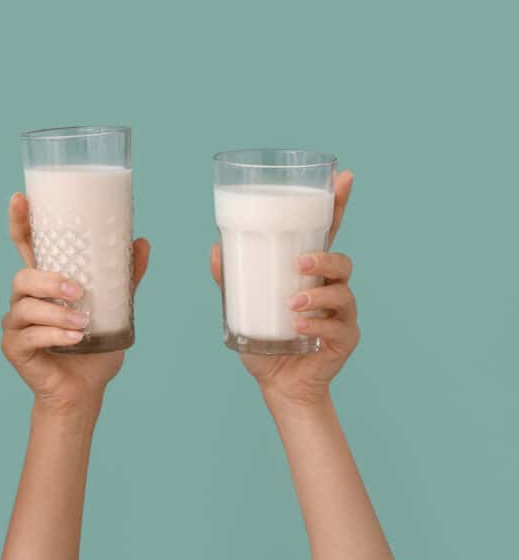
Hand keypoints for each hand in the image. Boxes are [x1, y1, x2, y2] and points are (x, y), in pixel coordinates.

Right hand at [1, 193, 149, 414]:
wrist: (84, 391)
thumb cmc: (93, 348)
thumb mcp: (116, 310)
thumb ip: (124, 279)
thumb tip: (142, 242)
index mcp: (44, 284)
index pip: (26, 247)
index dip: (20, 222)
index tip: (20, 199)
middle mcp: (24, 300)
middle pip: (22, 277)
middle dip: (48, 280)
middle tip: (78, 290)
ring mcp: (15, 324)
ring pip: (25, 306)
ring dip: (55, 312)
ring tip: (83, 322)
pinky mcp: (13, 347)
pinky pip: (29, 335)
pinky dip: (54, 335)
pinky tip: (74, 339)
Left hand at [211, 171, 357, 409]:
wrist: (277, 383)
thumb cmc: (263, 338)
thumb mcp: (238, 306)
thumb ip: (228, 278)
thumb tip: (215, 248)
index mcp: (309, 272)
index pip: (326, 232)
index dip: (337, 204)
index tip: (343, 176)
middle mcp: (330, 288)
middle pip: (341, 261)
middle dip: (325, 258)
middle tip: (301, 263)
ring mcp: (342, 314)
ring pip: (343, 293)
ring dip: (317, 295)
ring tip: (292, 304)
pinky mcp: (345, 339)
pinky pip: (338, 327)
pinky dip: (316, 324)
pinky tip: (298, 327)